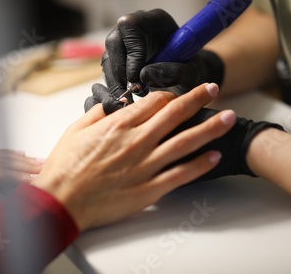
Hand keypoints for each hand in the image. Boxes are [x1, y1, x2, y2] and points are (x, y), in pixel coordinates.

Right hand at [33, 83, 234, 230]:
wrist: (61, 201)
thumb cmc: (65, 167)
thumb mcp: (75, 130)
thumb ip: (99, 113)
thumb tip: (116, 103)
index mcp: (119, 125)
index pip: (154, 102)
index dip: (170, 94)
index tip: (179, 92)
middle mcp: (136, 141)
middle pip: (175, 114)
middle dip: (198, 99)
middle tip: (213, 88)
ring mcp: (145, 166)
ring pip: (185, 142)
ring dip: (210, 128)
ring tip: (229, 118)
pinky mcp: (149, 189)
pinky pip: (180, 174)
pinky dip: (199, 165)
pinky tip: (214, 156)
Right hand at [96, 9, 223, 109]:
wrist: (186, 77)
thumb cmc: (191, 70)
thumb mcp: (191, 72)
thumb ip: (175, 72)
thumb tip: (143, 76)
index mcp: (155, 20)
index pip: (131, 27)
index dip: (131, 53)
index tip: (137, 78)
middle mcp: (135, 27)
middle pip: (113, 42)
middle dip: (120, 70)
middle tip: (131, 93)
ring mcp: (123, 42)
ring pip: (107, 58)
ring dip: (115, 82)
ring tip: (130, 100)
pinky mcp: (117, 58)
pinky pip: (107, 71)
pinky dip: (114, 87)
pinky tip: (127, 100)